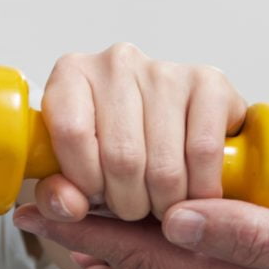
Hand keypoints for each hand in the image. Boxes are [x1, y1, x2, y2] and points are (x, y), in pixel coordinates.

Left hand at [36, 43, 246, 223]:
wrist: (179, 140)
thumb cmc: (120, 159)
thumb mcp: (77, 184)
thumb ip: (59, 202)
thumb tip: (68, 205)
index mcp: (72, 75)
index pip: (72, 132)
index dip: (85, 182)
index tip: (96, 197)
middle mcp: (117, 62)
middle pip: (121, 157)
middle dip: (129, 204)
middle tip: (134, 206)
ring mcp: (165, 69)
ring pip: (164, 165)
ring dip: (165, 205)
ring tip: (162, 201)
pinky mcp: (210, 81)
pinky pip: (204, 151)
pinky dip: (201, 189)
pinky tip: (194, 192)